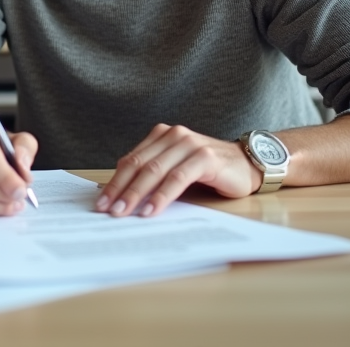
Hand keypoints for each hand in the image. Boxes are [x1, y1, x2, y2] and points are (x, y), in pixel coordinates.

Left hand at [96, 124, 260, 216]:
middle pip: (138, 165)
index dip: (114, 182)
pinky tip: (152, 210)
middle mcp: (173, 135)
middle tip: (107, 211)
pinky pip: (177, 178)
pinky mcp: (204, 158)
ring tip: (124, 213)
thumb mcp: (176, 168)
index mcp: (161, 135)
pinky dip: (162, 195)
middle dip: (120, 190)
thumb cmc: (209, 170)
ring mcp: (189, 144)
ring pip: (155, 171)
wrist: (248, 164)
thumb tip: (120, 195)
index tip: (101, 202)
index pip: (131, 160)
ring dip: (137, 194)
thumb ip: (153, 174)